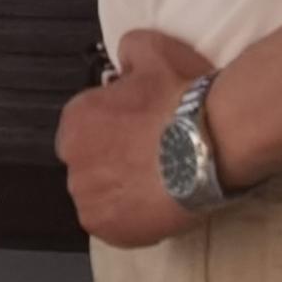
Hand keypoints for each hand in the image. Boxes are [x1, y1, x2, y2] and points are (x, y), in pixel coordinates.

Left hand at [57, 29, 218, 248]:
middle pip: (90, 163)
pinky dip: (133, 219)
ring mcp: (89, 199)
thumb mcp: (154, 50)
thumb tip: (126, 58)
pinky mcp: (109, 231)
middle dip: (113, 160)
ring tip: (158, 182)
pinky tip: (157, 204)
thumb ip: (130, 51)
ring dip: (121, 190)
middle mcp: (72, 161)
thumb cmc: (180, 98)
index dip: (112, 129)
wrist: (209, 143)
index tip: (136, 131)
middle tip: (150, 157)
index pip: (84, 128)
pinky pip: (116, 226)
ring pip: (101, 196)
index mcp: (75, 119)